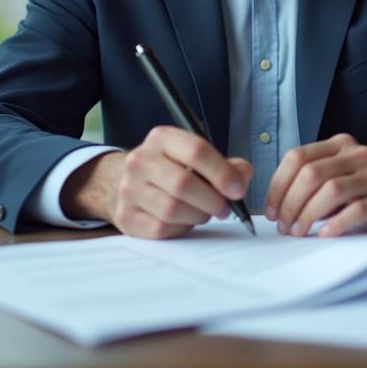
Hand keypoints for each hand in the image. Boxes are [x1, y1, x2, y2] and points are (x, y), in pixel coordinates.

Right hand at [62, 126, 252, 238]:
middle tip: (225, 207)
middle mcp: (140, 160)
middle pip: (184, 183)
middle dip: (212, 200)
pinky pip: (161, 228)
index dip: (222, 172)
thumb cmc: (168, 169)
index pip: (196, 151)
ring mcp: (128, 189)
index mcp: (161, 139)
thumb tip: (244, 172)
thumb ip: (222, 164)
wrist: (122, 182)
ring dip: (198, 215)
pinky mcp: (126, 217)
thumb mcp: (192, 158)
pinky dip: (181, 228)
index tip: (238, 189)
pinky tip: (184, 220)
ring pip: (173, 209)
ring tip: (204, 212)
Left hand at [263, 133, 366, 237]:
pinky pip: (356, 210)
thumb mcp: (340, 173)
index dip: (278, 184)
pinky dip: (336, 223)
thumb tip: (276, 204)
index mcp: (339, 144)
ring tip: (299, 231)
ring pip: (330, 190)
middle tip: (284, 226)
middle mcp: (356, 154)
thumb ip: (313, 178)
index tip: (271, 209)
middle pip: (310, 174)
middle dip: (290, 203)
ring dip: (308, 214)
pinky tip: (325, 234)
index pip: (297, 157)